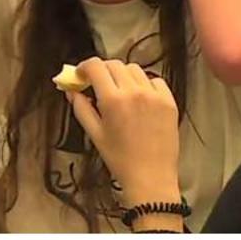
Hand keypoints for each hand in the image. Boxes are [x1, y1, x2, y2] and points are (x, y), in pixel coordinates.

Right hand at [68, 57, 179, 205]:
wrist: (151, 175)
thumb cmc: (120, 159)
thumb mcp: (95, 134)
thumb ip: (81, 108)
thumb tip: (72, 91)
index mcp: (113, 100)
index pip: (96, 66)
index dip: (85, 66)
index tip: (81, 74)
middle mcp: (135, 91)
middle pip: (115, 64)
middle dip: (103, 71)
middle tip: (98, 83)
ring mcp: (154, 94)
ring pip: (135, 69)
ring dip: (123, 76)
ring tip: (120, 93)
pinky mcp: (169, 99)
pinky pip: (155, 80)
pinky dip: (145, 84)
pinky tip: (140, 99)